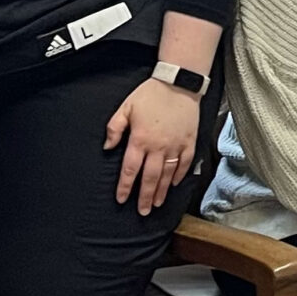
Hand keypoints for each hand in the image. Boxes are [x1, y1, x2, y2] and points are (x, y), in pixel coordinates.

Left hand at [104, 77, 200, 213]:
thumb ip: (114, 128)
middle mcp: (158, 147)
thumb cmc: (151, 94)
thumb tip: (108, 146)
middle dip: (145, 197)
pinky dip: (179, 176)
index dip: (125, 187)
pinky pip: (185, 164)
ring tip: (157, 204)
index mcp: (140, 139)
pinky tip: (174, 184)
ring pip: (168, 175)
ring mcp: (175, 146)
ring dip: (162, 192)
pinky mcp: (189, 142)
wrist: (178, 83)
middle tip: (142, 211)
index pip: (130, 169)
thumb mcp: (126, 107)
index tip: (122, 199)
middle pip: (150, 178)